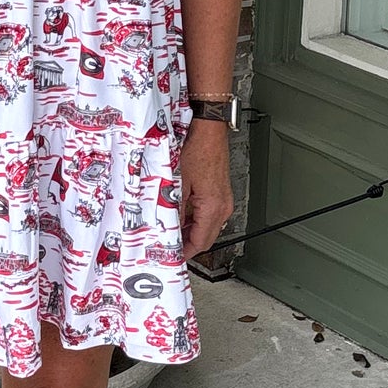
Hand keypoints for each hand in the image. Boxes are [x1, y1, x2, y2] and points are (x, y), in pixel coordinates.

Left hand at [179, 120, 233, 259]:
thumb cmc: (196, 149)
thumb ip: (172, 208)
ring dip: (191, 232)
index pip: (201, 242)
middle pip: (206, 238)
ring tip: (172, 232)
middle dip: (188, 245)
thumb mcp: (177, 183)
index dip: (185, 252)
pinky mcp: (220, 192)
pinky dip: (195, 220)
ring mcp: (223, 199)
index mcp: (213, 207)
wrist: (208, 130)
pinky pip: (209, 214)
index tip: (173, 256)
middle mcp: (222, 206)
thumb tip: (164, 226)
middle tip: (170, 248)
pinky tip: (180, 215)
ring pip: (208, 227)